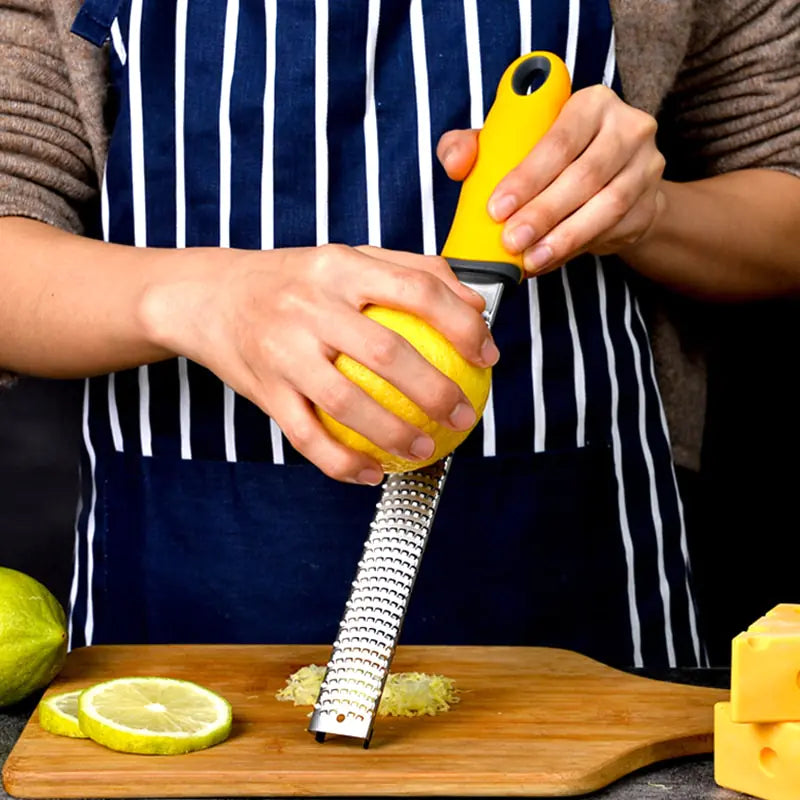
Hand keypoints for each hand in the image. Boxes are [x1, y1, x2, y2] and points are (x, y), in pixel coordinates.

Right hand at [140, 244, 497, 484]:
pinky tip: (373, 473)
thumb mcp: (348, 259)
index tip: (488, 356)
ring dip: (395, 435)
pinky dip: (343, 464)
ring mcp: (282, 348)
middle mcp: (309, 304)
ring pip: (346, 403)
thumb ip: (412, 270)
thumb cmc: (293, 281)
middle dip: (437, 392)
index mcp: (339, 265)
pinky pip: (307, 437)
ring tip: (427, 449)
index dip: (462, 324)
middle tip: (464, 416)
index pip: (416, 289)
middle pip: (386, 353)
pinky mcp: (262, 389)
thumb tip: (475, 307)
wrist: (210, 296)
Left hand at [437, 85, 665, 274]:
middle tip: (510, 241)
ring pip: (606, 207)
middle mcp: (628, 128)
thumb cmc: (553, 158)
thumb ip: (475, 146)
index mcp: (591, 103)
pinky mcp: (651, 205)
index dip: (527, 177)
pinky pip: (613, 230)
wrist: (610, 180)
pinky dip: (576, 250)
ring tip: (530, 258)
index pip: (559, 141)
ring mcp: (646, 168)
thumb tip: (456, 161)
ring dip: (564, 238)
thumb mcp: (511, 144)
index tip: (496, 208)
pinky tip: (549, 260)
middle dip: (543, 213)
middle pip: (584, 176)